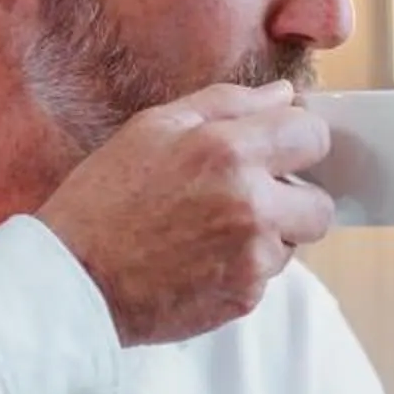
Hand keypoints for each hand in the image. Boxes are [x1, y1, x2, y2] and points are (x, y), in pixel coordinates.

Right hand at [38, 81, 335, 345]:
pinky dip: (242, 269)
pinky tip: (196, 260)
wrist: (73, 280)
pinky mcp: (244, 298)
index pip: (313, 137)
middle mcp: (251, 205)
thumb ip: (227, 104)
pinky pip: (266, 277)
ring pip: (293, 244)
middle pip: (320, 204)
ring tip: (207, 231)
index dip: (297, 143)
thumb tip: (283, 95)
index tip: (277, 151)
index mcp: (229, 151)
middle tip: (245, 198)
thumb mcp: (153, 128)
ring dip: (266, 236)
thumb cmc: (103, 199)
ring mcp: (252, 258)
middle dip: (292, 200)